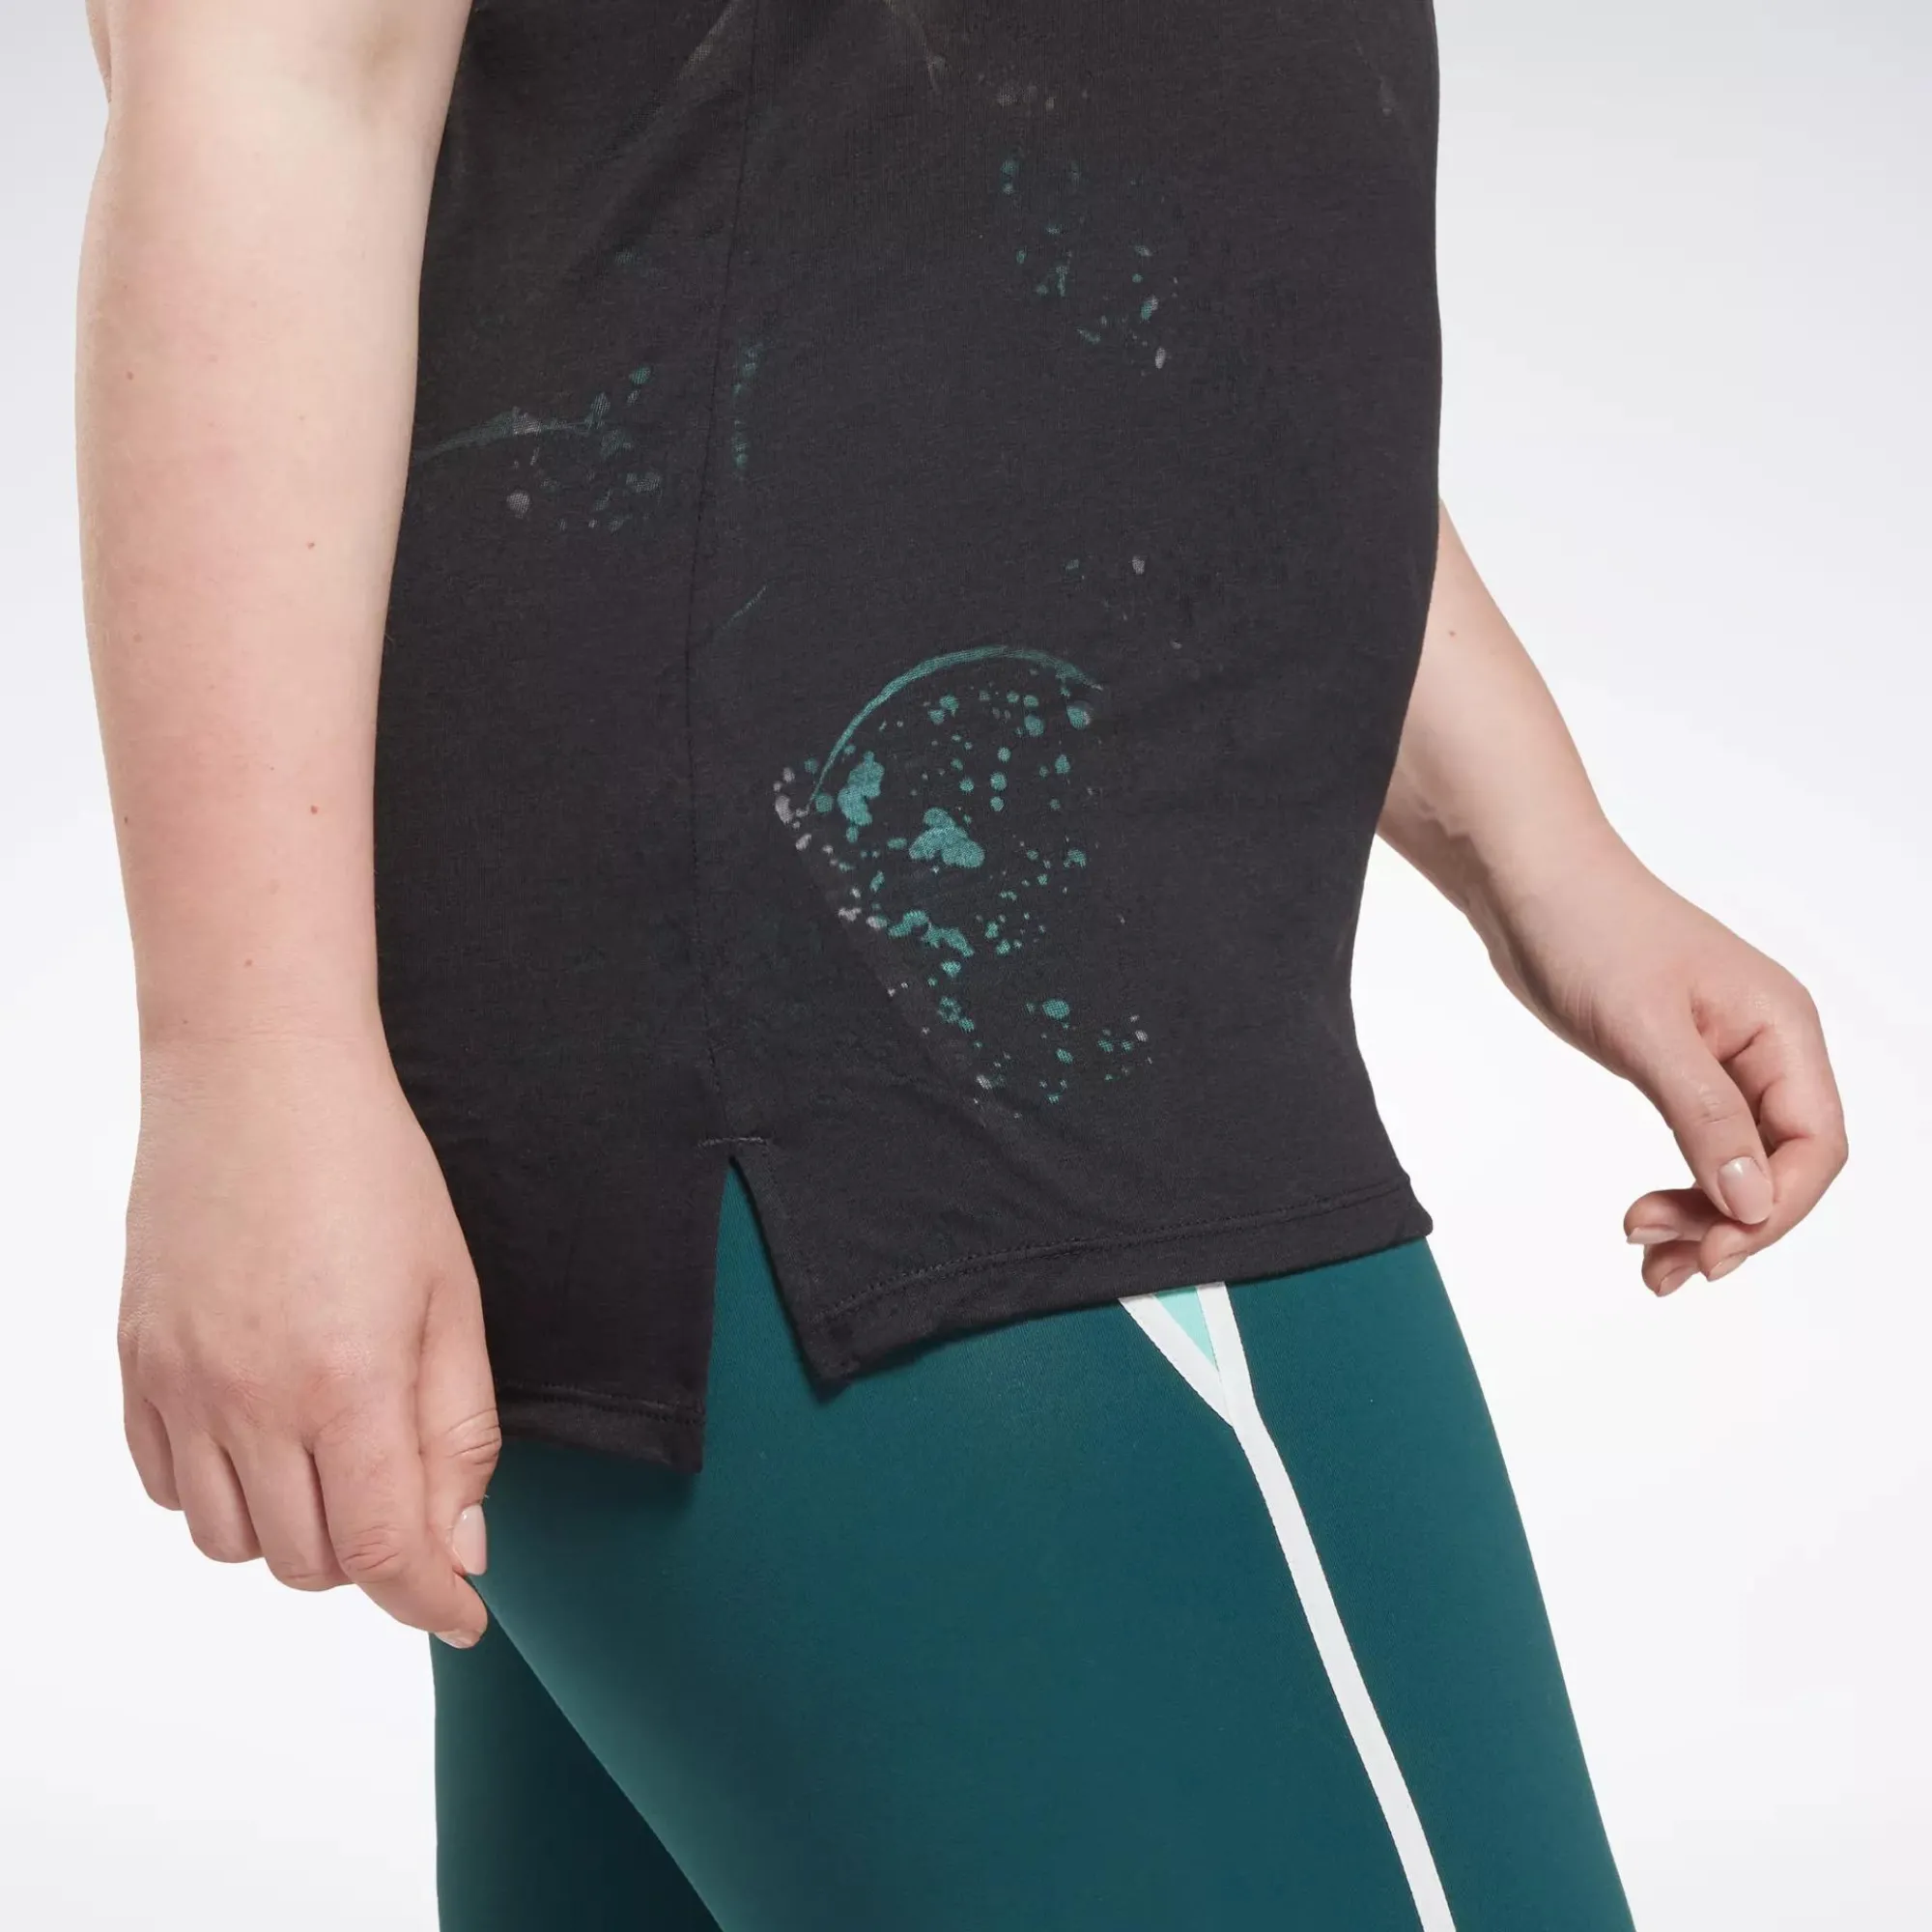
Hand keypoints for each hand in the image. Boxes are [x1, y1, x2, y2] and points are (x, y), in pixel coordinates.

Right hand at [118, 1033, 497, 1643]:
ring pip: (231, 1542)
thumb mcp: (453, 1297)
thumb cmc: (374, 1172)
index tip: (463, 1617)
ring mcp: (179, 1386)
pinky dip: (221, 1492)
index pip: (384, 1551)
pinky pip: (167, 1487)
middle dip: (374, 1556)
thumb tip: (459, 1549)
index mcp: (345, 1383)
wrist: (259, 1078)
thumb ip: (459, 1432)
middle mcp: (248, 1400)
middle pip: (309, 1563)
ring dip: (294, 1533)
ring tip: (338, 1460)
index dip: (431, 1603)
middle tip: (411, 1498)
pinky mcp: (134, 1365)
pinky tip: (265, 1436)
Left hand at [1472, 840, 1847, 1294]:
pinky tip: (1647, 1220)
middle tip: (1662, 1264)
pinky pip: (1703, 1144)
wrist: (1528, 880)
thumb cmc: (1589, 930)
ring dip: (1704, 1217)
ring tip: (1646, 1255)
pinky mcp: (1679, 1065)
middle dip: (1732, 1223)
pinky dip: (1683, 1188)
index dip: (1773, 1210)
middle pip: (1783, 1166)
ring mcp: (1724, 1058)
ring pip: (1741, 1163)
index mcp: (1782, 1028)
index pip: (1815, 1145)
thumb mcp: (1646, 1030)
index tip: (1711, 1251)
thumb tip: (1754, 1202)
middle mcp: (1767, 1046)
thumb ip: (1705, 1116)